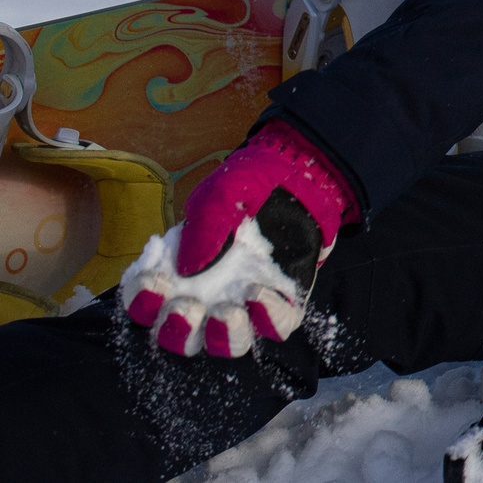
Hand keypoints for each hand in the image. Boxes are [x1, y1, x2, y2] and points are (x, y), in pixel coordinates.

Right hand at [120, 122, 354, 355]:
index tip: (155, 281)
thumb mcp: (217, 199)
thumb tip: (186, 268)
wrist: (296, 182)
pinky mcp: (281, 306)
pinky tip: (261, 295)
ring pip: (228, 344)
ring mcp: (244, 308)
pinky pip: (275, 327)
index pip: (145, 304)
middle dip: (177, 330)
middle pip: (180, 338)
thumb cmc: (243, 191)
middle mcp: (205, 302)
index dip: (142, 301)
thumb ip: (201, 229)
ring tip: (228, 311)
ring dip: (222, 336)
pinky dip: (268, 319)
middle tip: (188, 307)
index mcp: (176, 278)